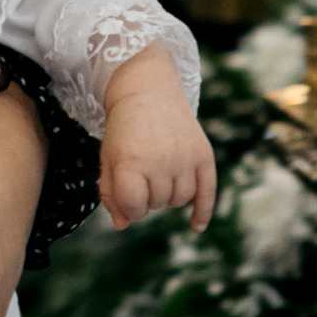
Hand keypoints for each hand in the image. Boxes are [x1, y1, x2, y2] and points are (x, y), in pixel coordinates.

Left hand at [99, 50, 216, 231]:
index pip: (134, 207)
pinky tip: (196, 226)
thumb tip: (121, 225)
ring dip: (168, 196)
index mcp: (131, 161)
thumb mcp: (109, 157)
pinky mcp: (203, 154)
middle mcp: (160, 160)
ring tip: (159, 174)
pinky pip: (207, 192)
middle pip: (157, 204)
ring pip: (179, 200)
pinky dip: (203, 211)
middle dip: (147, 196)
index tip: (126, 194)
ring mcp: (185, 157)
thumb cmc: (124, 129)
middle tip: (142, 172)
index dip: (128, 206)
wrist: (148, 90)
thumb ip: (111, 192)